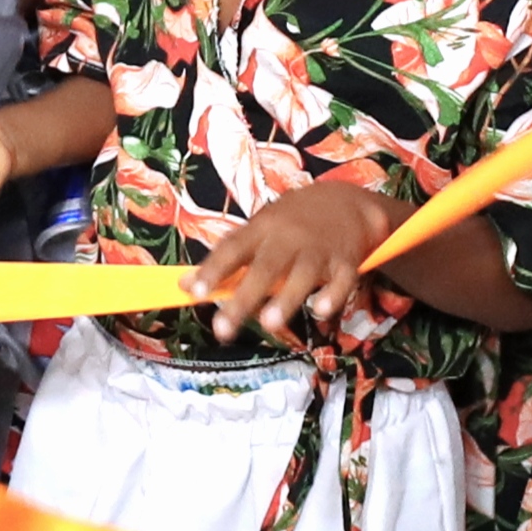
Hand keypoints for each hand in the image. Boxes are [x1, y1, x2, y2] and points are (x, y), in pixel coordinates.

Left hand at [192, 175, 406, 341]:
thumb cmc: (293, 221)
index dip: (213, 269)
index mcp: (263, 228)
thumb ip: (226, 258)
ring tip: (269, 324)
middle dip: (244, 298)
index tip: (193, 292)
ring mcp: (319, 250)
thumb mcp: (260, 229)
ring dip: (286, 299)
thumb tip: (183, 286)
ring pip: (302, 275)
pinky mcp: (346, 261)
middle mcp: (288, 238)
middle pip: (265, 268)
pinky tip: (322, 310)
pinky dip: (334, 294)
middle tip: (223, 329)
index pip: (233, 248)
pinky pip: (342, 279)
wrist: (348, 201)